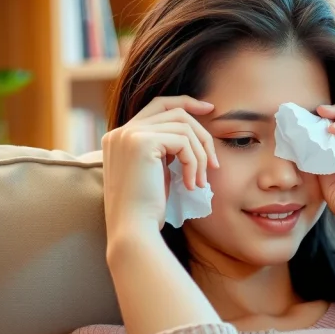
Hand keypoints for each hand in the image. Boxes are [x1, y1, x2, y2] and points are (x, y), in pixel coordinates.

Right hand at [101, 96, 219, 236]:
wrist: (133, 231)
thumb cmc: (148, 210)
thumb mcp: (157, 173)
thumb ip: (166, 150)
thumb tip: (194, 136)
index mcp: (120, 137)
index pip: (158, 105)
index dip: (185, 103)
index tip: (209, 110)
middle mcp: (120, 131)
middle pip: (173, 110)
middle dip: (201, 132)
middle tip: (214, 162)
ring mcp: (128, 134)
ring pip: (183, 127)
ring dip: (200, 155)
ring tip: (200, 181)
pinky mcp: (141, 142)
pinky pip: (183, 141)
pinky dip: (194, 162)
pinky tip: (191, 184)